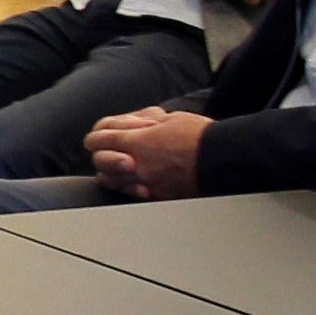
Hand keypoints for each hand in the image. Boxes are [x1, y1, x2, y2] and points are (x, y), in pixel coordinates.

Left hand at [85, 108, 211, 200]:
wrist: (218, 159)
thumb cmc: (197, 136)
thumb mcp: (168, 118)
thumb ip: (143, 120)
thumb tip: (132, 122)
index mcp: (134, 141)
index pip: (97, 139)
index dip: (99, 135)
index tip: (106, 134)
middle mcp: (133, 165)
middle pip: (99, 162)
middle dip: (104, 154)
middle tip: (117, 150)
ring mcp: (143, 183)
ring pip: (111, 182)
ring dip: (114, 173)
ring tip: (128, 166)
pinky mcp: (155, 196)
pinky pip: (131, 194)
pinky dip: (132, 187)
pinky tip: (142, 181)